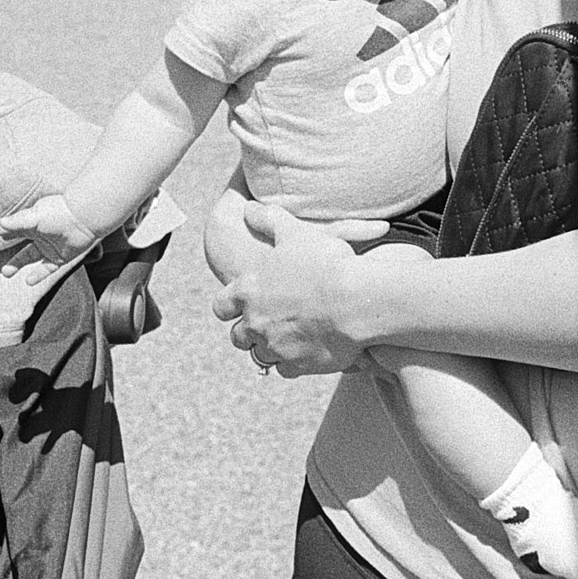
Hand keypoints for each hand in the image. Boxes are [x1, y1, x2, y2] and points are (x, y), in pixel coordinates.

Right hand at [0, 196, 102, 283]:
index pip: (15, 228)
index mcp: (33, 221)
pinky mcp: (60, 257)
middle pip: (21, 245)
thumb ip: (15, 223)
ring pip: (30, 257)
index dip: (5, 232)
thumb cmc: (58, 213)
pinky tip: (28, 281)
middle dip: (10, 254)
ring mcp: (50, 246)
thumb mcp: (33, 217)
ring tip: (6, 273)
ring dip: (18, 265)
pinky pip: (47, 268)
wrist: (84, 218)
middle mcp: (40, 234)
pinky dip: (38, 275)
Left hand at [211, 202, 386, 377]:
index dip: (228, 307)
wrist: (356, 300)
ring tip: (287, 340)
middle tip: (265, 325)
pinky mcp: (296, 365)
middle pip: (237, 337)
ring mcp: (274, 346)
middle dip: (248, 332)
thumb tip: (248, 208)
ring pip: (260, 356)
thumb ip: (268, 219)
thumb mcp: (295, 232)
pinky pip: (286, 370)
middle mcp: (255, 322)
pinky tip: (306, 351)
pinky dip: (293, 363)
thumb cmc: (326, 262)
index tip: (236, 307)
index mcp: (249, 290)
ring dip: (270, 349)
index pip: (221, 306)